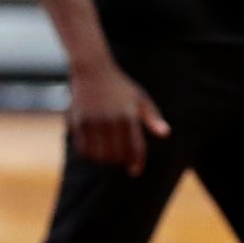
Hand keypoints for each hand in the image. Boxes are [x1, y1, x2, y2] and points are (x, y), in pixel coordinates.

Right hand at [67, 59, 170, 175]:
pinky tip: (96, 153)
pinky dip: (91, 155)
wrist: (93, 71)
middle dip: (121, 160)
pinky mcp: (78, 122)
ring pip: (99, 155)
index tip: (135, 171)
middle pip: (117, 154)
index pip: (134, 147)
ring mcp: (93, 121)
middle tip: (123, 160)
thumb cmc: (121, 87)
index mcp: (128, 116)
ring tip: (111, 157)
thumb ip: (153, 118)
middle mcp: (110, 120)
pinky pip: (84, 149)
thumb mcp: (141, 99)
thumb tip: (165, 134)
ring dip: (106, 160)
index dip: (136, 162)